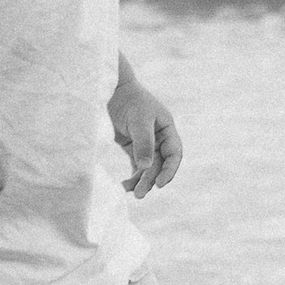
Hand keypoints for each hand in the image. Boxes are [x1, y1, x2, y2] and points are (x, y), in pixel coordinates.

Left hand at [110, 81, 183, 197]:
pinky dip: (133, 176)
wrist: (110, 90)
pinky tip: (125, 185)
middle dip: (151, 180)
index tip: (159, 184)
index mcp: (167, 129)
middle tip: (139, 194)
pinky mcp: (132, 146)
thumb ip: (144, 143)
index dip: (169, 170)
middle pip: (159, 165)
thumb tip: (146, 168)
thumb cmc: (129, 100)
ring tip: (130, 192)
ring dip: (141, 181)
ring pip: (148, 168)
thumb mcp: (139, 119)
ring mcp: (146, 143)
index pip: (174, 154)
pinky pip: (136, 166)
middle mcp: (159, 138)